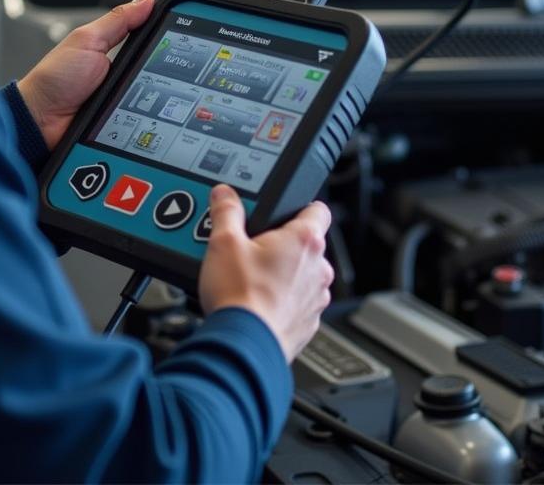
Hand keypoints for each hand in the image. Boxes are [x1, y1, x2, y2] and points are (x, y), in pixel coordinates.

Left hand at [17, 0, 154, 150]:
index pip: (151, 43)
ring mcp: (124, 101)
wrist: (39, 120)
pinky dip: (147, 121)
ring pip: (156, 100)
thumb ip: (118, 20)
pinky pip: (144, 122)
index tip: (182, 38)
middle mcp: (122, 76)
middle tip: (162, 73)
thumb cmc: (54, 79)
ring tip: (154, 99)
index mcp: (115, 52)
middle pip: (158, 73)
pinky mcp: (124, 125)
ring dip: (157, 101)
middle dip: (164, 74)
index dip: (167, 40)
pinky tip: (149, 120)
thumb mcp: (88, 40)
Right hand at [198, 185, 332, 362]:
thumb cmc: (240, 296)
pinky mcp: (308, 325)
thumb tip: (225, 194)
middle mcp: (319, 269)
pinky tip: (257, 303)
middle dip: (282, 244)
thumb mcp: (223, 242)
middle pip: (307, 244)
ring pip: (304, 276)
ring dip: (284, 275)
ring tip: (251, 278)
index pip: (318, 208)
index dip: (299, 205)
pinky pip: (298, 304)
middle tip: (252, 248)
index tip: (284, 209)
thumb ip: (226, 211)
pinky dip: (283, 302)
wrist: (242, 348)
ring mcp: (316, 300)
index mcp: (305, 240)